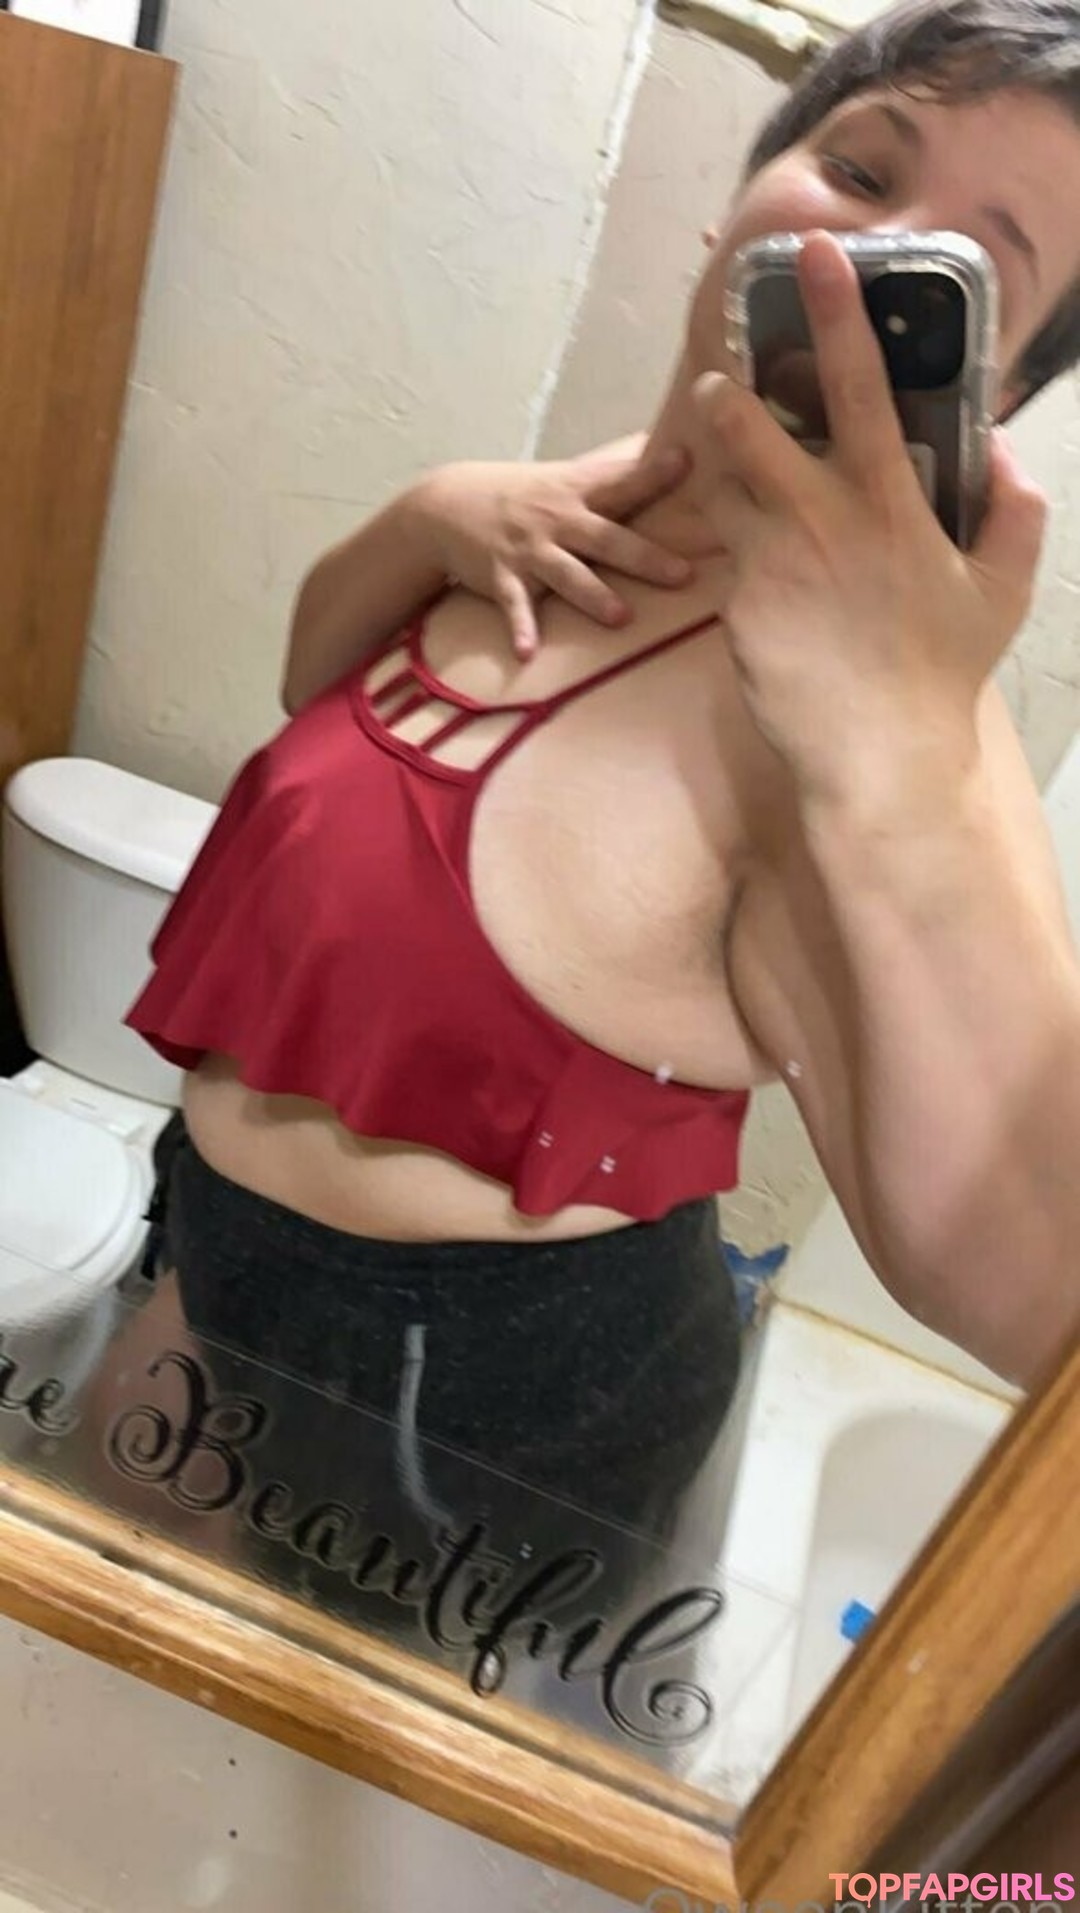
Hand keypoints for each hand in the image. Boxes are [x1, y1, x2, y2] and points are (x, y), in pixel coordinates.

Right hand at [416, 438, 694, 658]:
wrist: (444, 504)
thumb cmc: (518, 495)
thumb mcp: (560, 479)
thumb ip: (607, 480)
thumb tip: (665, 460)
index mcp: (575, 492)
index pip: (620, 480)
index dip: (652, 472)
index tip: (686, 461)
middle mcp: (556, 520)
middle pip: (607, 538)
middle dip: (645, 557)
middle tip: (684, 574)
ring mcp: (528, 549)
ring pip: (566, 574)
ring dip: (594, 596)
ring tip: (622, 618)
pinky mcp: (500, 576)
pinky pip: (513, 605)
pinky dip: (520, 628)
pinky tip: (527, 653)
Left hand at [693, 230, 1047, 818]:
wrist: (878, 755)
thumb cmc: (941, 673)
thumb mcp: (1003, 591)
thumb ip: (1014, 512)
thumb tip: (999, 454)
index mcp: (887, 501)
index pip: (857, 385)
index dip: (837, 310)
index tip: (815, 252)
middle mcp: (818, 517)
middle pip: (746, 424)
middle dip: (727, 394)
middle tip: (724, 387)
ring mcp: (767, 560)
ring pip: (722, 486)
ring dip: (721, 470)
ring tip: (733, 476)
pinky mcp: (733, 606)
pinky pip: (727, 559)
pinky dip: (736, 555)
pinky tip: (764, 583)